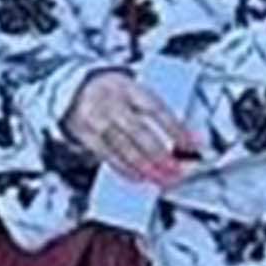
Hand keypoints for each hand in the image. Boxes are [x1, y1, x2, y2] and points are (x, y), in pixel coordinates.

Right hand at [65, 68, 195, 186]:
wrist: (74, 88)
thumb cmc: (113, 93)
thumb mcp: (134, 92)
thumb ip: (155, 111)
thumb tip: (185, 137)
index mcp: (127, 87)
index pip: (155, 108)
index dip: (175, 128)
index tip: (191, 145)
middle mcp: (109, 102)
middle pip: (137, 130)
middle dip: (158, 153)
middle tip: (175, 169)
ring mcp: (94, 118)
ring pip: (120, 146)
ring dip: (143, 165)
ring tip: (161, 178)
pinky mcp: (83, 133)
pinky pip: (105, 154)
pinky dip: (123, 168)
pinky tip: (138, 177)